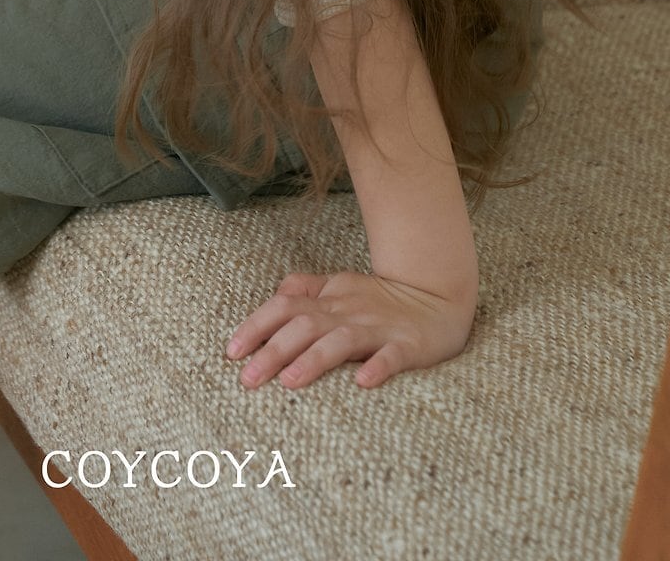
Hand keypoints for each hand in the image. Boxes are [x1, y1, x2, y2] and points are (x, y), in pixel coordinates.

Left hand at [225, 269, 476, 390]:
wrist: (438, 294)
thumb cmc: (380, 299)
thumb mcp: (339, 287)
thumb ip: (306, 290)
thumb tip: (274, 295)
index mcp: (329, 298)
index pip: (284, 306)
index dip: (257, 326)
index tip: (231, 352)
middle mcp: (348, 311)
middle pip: (305, 325)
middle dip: (274, 351)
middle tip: (248, 379)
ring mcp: (378, 327)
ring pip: (341, 340)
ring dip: (314, 359)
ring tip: (290, 381)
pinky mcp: (408, 344)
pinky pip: (392, 355)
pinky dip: (378, 367)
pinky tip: (363, 383)